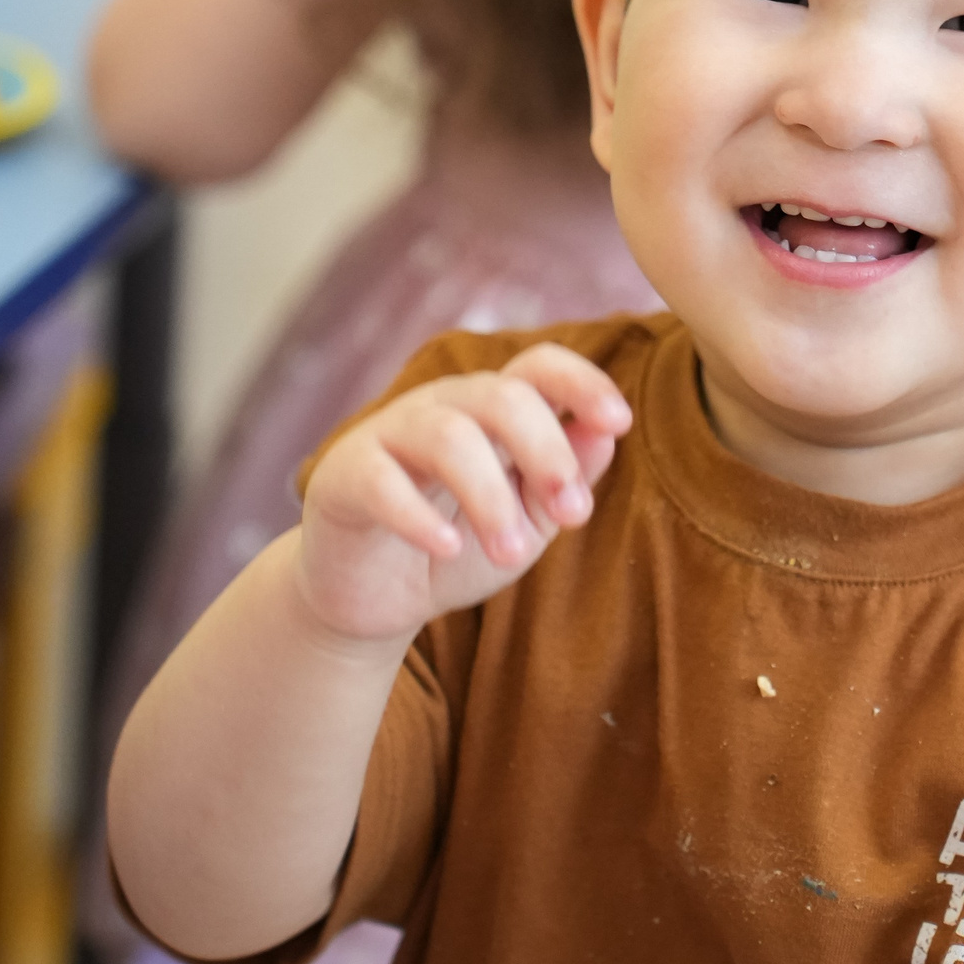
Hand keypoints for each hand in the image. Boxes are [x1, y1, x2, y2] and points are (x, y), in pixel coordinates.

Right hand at [295, 344, 631, 644]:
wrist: (370, 597)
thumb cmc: (456, 549)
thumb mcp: (525, 524)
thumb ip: (563, 482)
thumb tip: (607, 433)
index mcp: (492, 411)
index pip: (538, 367)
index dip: (581, 381)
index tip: (620, 422)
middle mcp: (443, 408)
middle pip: (501, 397)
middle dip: (547, 452)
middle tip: (571, 516)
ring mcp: (389, 436)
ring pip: (448, 436)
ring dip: (490, 497)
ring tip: (510, 553)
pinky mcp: (343, 476)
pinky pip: (380, 480)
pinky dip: (417, 514)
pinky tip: (444, 548)